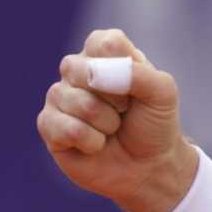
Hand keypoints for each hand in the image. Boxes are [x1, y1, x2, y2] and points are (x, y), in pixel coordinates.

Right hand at [37, 28, 198, 211]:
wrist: (148, 167)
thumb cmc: (154, 124)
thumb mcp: (162, 93)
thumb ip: (137, 73)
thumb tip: (93, 74)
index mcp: (104, 52)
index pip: (104, 43)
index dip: (125, 70)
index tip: (136, 88)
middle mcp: (76, 69)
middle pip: (82, 70)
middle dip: (114, 98)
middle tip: (124, 110)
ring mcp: (59, 96)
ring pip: (76, 101)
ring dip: (106, 123)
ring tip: (112, 129)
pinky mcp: (48, 125)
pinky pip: (66, 128)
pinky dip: (91, 141)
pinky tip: (96, 144)